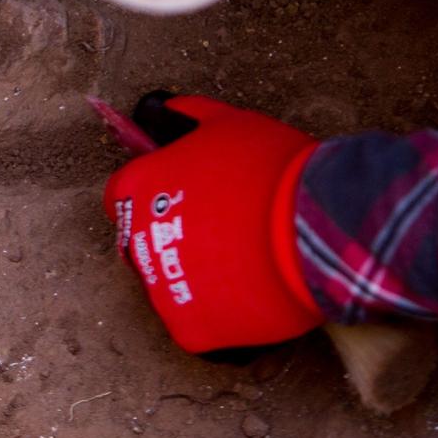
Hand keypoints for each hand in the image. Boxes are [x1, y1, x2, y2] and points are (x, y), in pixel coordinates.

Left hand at [103, 93, 323, 355]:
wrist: (314, 227)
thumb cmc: (274, 169)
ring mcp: (159, 289)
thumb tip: (167, 107)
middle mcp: (134, 241)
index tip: (187, 201)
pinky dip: (222, 319)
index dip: (155, 198)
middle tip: (224, 237)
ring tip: (247, 266)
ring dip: (199, 280)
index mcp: (135, 190)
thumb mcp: (232, 125)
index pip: (123, 195)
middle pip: (142, 244)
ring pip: (169, 287)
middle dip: (175, 240)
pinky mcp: (189, 329)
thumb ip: (192, 117)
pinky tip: (251, 300)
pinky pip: (197, 326)